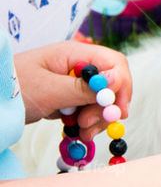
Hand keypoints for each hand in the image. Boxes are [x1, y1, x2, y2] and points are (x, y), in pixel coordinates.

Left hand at [14, 41, 131, 138]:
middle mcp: (78, 66)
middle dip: (107, 107)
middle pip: (111, 84)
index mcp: (74, 54)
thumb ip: (84, 88)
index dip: (121, 85)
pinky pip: (89, 109)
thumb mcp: (49, 90)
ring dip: (98, 119)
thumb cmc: (13, 90)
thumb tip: (116, 82)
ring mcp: (74, 83)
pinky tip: (76, 130)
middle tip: (90, 125)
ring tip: (82, 133)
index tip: (117, 110)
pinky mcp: (68, 98)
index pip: (114, 63)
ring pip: (102, 100)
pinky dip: (87, 122)